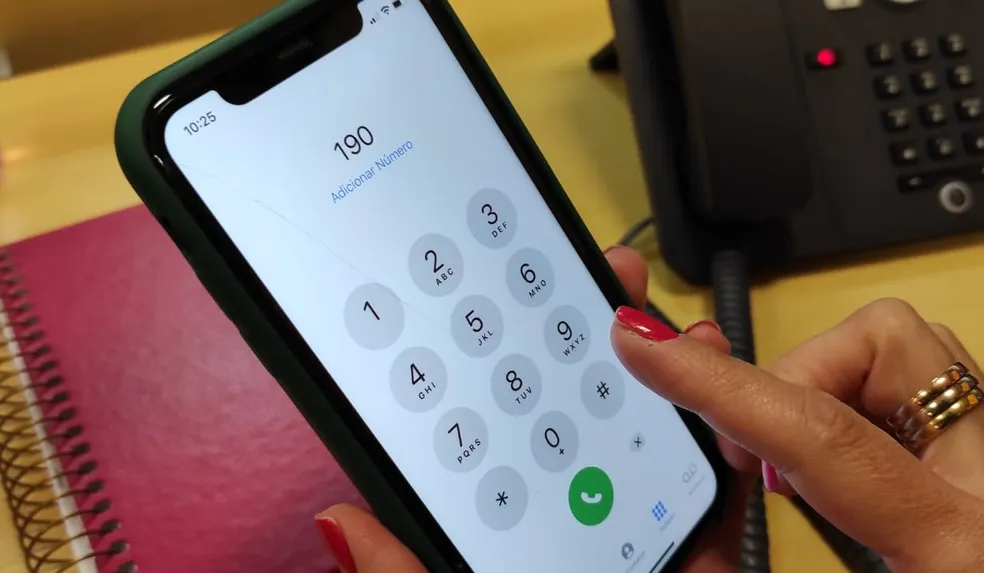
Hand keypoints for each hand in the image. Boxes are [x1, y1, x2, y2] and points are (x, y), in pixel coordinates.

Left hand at [314, 246, 745, 571]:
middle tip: (605, 281)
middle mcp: (562, 542)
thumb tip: (338, 525)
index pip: (491, 450)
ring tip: (674, 327)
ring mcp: (627, 557)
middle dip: (595, 351)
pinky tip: (729, 411)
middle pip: (579, 433)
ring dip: (666, 390)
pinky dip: (729, 464)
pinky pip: (716, 520)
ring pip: (650, 461)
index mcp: (498, 546)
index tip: (507, 307)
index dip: (498, 372)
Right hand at [612, 298, 983, 572]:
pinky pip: (919, 384)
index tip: (644, 344)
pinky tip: (845, 468)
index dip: (717, 384)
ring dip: (827, 386)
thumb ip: (748, 572)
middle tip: (753, 457)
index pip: (818, 431)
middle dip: (793, 378)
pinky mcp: (983, 453)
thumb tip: (693, 545)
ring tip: (801, 463)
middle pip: (885, 344)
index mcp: (955, 543)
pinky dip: (859, 404)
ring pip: (906, 348)